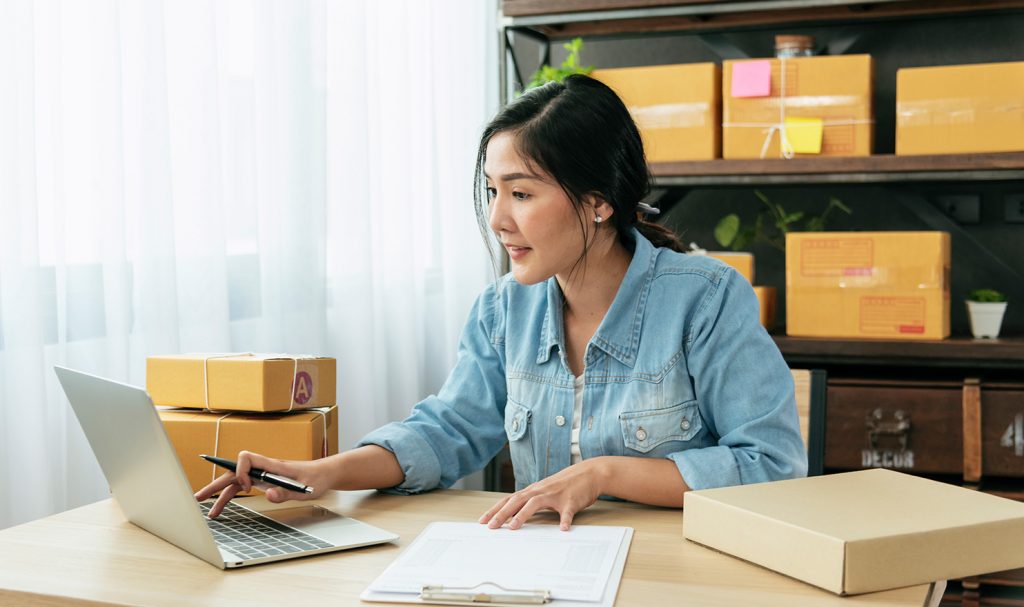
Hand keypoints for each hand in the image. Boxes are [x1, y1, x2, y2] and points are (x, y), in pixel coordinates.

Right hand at [194, 451, 328, 517]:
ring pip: (235, 482)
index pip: (247, 458)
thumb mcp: (305, 489)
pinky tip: (222, 507)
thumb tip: (268, 495)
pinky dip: (230, 497)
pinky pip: (242, 487)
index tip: (248, 488)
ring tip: (209, 512)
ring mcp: (261, 475)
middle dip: (216, 484)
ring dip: (220, 495)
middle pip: (233, 471)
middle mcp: (263, 468)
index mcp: (272, 465)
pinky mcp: (263, 482)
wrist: (324, 474)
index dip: (241, 471)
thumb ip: (286, 493)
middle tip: (199, 497)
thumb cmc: (316, 479)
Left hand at [478, 458, 605, 530]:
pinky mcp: (571, 500)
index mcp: (533, 491)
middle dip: (502, 514)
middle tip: (491, 526)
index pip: (509, 500)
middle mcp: (541, 491)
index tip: (482, 521)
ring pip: (535, 503)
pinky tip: (563, 529)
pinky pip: (567, 511)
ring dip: (523, 514)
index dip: (495, 510)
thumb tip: (514, 515)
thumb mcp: (545, 492)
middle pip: (517, 501)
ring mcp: (555, 495)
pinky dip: (565, 520)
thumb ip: (531, 502)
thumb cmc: (565, 485)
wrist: (589, 473)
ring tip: (513, 527)